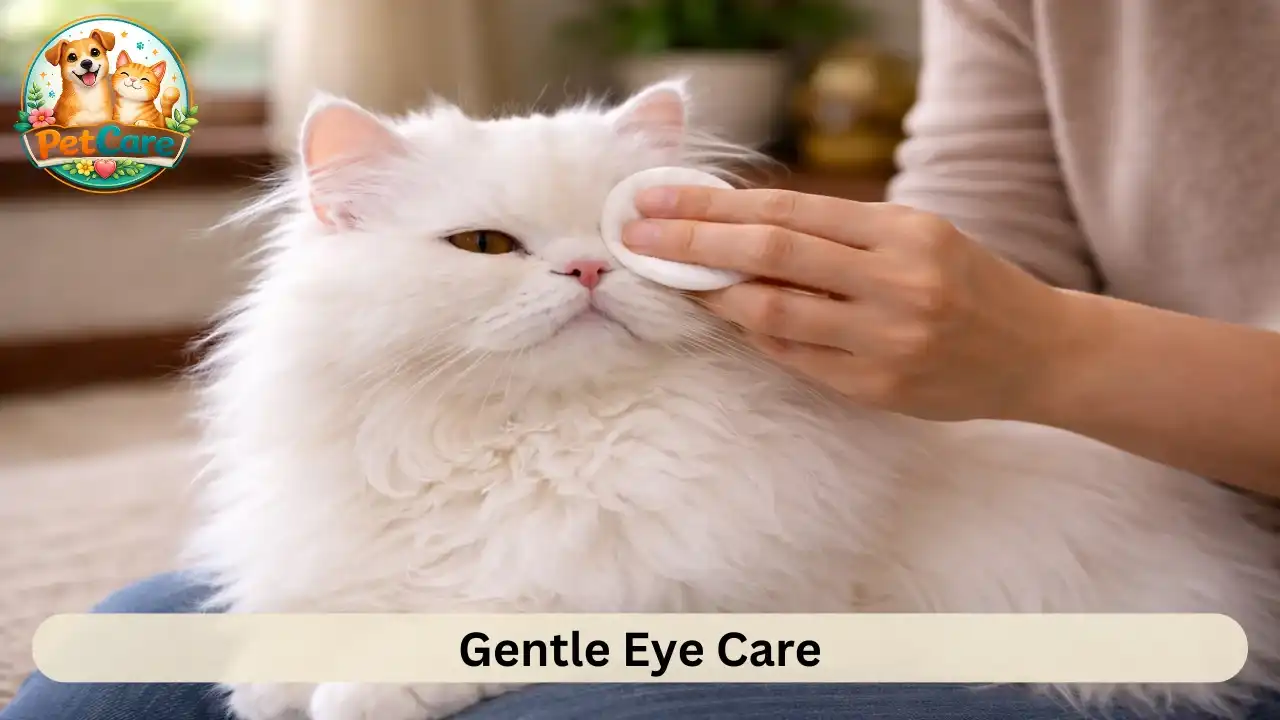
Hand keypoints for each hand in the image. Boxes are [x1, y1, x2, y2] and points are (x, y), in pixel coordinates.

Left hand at [622, 186, 1071, 421]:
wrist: (1038, 352)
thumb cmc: (966, 282)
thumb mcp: (917, 234)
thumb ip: (837, 233)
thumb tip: (738, 227)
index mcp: (904, 231)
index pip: (789, 210)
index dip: (715, 205)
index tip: (660, 200)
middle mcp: (896, 282)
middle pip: (771, 255)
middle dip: (693, 243)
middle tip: (637, 236)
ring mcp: (887, 341)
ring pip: (773, 314)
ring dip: (712, 297)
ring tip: (673, 280)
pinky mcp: (878, 390)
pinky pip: (796, 358)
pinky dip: (755, 336)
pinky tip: (729, 320)